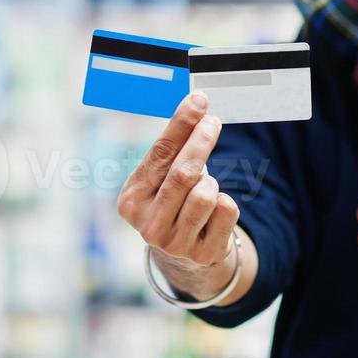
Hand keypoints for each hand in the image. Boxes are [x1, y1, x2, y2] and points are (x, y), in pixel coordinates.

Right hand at [117, 92, 239, 269]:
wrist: (183, 255)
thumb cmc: (171, 201)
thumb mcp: (160, 179)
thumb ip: (170, 151)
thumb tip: (194, 107)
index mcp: (132, 200)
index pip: (158, 155)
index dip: (180, 125)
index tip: (198, 101)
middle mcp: (149, 225)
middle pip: (183, 173)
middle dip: (201, 142)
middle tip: (213, 122)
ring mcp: (175, 244)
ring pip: (206, 193)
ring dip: (211, 182)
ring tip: (204, 187)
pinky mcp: (203, 254)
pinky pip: (226, 211)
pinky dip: (225, 202)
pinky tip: (214, 211)